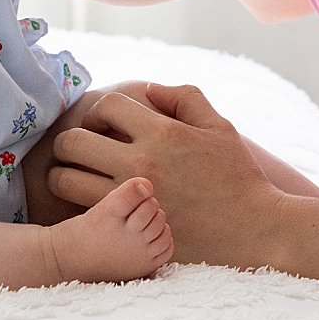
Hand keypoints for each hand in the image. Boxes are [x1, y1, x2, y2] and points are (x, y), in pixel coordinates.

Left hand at [48, 83, 286, 266]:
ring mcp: (131, 199)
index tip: (105, 124)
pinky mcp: (128, 229)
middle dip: (69, 143)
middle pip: (72, 143)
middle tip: (79, 151)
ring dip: (64, 175)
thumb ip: (184, 98)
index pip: (106, 106)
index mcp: (162, 133)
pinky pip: (81, 213)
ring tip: (76, 177)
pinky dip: (77, 205)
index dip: (99, 111)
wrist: (254, 230)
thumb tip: (149, 89)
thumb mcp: (219, 126)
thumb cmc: (238, 177)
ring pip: (65, 182)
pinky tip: (92, 203)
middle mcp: (140, 163)